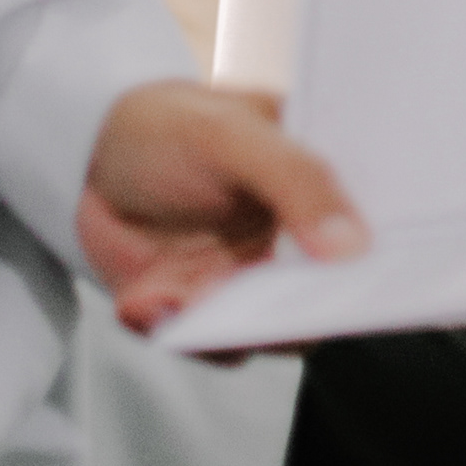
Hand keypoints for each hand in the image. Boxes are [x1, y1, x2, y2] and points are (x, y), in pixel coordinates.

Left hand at [77, 80, 364, 338]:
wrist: (80, 152)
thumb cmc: (167, 124)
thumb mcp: (231, 133)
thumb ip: (298, 180)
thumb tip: (353, 249)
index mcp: (322, 184)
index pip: (376, 230)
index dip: (385, 264)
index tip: (375, 286)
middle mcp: (294, 240)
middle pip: (326, 299)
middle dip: (299, 316)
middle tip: (266, 311)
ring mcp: (246, 279)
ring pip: (265, 335)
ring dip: (225, 329)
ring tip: (182, 298)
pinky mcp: (197, 307)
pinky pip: (203, 342)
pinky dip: (172, 328)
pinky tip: (145, 298)